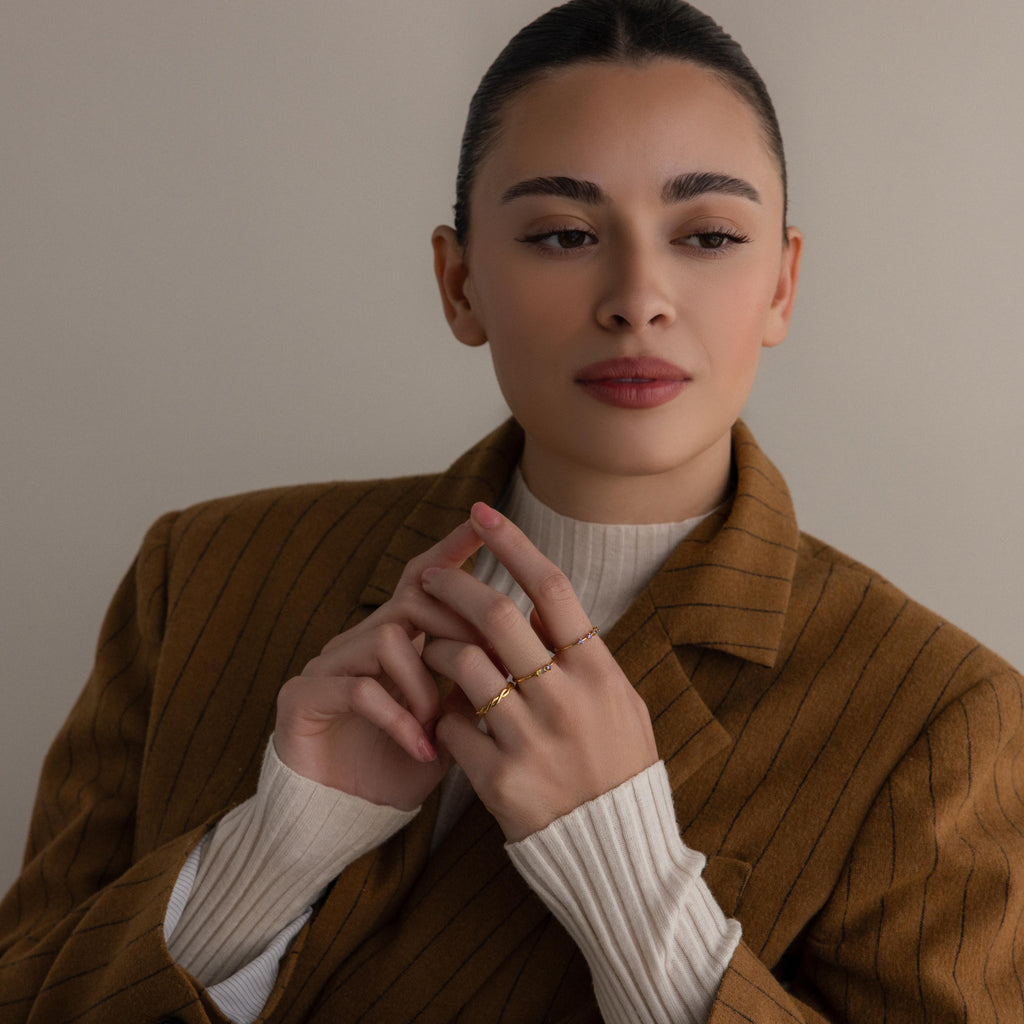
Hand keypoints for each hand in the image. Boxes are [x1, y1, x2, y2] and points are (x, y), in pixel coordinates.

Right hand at [274, 520, 482, 809]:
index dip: (450, 550)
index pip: (423, 579)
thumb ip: (471, 681)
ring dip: (423, 684)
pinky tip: (420, 747)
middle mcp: (357, 640)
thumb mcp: (447, 719)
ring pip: (388, 639)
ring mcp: (327, 665)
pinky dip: (398, 718)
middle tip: (482, 667)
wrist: (342, 815)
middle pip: (411, 601)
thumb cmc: (400, 763)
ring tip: (436, 725)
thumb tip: (519, 646)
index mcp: (393, 637)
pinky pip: (359, 688)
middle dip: (452, 630)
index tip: (484, 522)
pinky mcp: (304, 697)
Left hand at [423, 502, 657, 841]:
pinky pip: (449, 724)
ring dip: (434, 649)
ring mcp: (529, 737)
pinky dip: (437, 712)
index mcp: (598, 672)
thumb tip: (543, 605)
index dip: (513, 544)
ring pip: (461, 664)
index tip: (482, 514)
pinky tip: (441, 715)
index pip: (551, 588)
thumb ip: (583, 655)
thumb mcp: (620, 703)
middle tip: (428, 578)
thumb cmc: (619, 769)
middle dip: (454, 586)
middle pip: (497, 615)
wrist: (615, 854)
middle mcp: (564, 697)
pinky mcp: (497, 777)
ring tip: (427, 650)